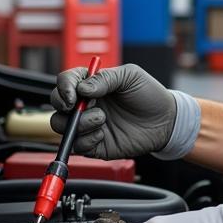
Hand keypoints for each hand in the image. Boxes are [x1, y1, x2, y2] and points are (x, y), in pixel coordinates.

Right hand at [49, 63, 178, 158]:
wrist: (166, 121)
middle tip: (78, 106)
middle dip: (64, 106)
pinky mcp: (95, 144)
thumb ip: (106, 78)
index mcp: (92, 84)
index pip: (66, 81)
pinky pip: (78, 145)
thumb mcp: (130, 76)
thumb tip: (82, 88)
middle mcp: (86, 104)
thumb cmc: (149, 95)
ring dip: (78, 123)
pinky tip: (103, 133)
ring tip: (102, 119)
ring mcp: (89, 124)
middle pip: (57, 104)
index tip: (73, 94)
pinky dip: (86, 140)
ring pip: (62, 126)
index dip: (64, 87)